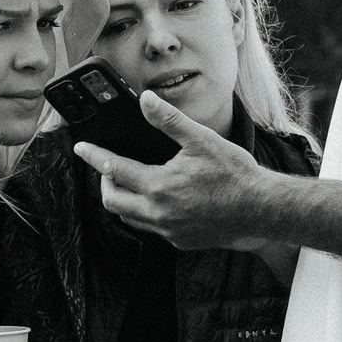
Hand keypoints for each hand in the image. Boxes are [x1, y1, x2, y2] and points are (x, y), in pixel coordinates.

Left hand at [75, 93, 274, 250]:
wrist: (261, 209)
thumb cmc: (234, 174)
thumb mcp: (201, 140)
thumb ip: (169, 120)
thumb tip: (145, 99)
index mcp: (158, 186)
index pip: (114, 169)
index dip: (94, 156)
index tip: (81, 148)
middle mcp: (158, 213)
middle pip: (112, 201)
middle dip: (105, 183)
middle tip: (109, 168)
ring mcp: (168, 231)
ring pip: (129, 218)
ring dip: (123, 200)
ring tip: (130, 183)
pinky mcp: (180, 241)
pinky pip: (151, 229)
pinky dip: (146, 214)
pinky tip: (159, 201)